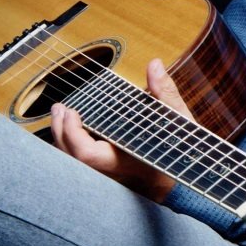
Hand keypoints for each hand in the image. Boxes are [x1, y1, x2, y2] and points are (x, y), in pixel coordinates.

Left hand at [51, 58, 188, 202]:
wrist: (186, 180)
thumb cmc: (184, 152)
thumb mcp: (178, 120)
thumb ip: (165, 92)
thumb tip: (154, 65)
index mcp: (126, 160)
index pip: (87, 154)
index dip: (73, 133)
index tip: (72, 111)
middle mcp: (112, 172)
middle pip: (72, 158)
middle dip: (60, 131)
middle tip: (59, 107)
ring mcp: (108, 175)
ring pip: (72, 163)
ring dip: (62, 138)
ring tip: (60, 115)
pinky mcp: (107, 173)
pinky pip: (79, 162)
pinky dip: (70, 145)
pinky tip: (71, 129)